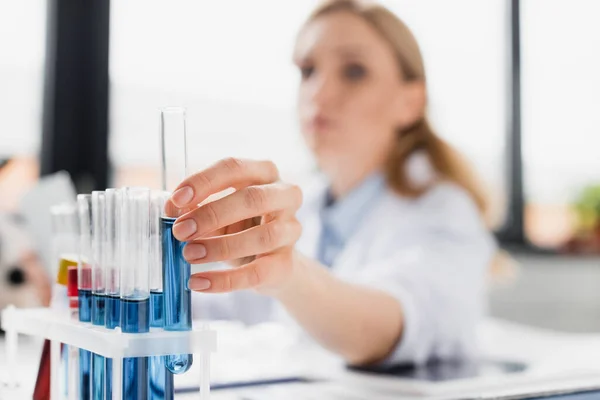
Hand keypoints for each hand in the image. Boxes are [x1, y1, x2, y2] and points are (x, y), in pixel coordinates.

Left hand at [168, 158, 302, 293]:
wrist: (270, 264)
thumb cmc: (241, 226)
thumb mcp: (218, 211)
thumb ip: (197, 207)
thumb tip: (173, 211)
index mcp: (264, 173)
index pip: (234, 168)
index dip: (204, 182)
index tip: (177, 200)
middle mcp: (285, 196)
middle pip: (253, 198)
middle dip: (213, 214)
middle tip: (181, 230)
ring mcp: (291, 229)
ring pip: (261, 236)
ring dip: (220, 246)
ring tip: (189, 255)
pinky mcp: (287, 263)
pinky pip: (257, 273)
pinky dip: (225, 280)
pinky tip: (199, 282)